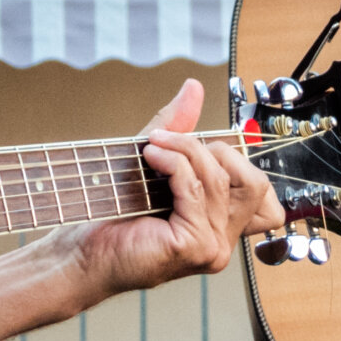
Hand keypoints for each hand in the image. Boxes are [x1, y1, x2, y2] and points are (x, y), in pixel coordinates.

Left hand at [68, 80, 284, 295]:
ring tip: (153, 146)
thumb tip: (193, 88)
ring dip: (185, 150)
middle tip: (174, 146)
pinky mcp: (194, 246)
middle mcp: (223, 240)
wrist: (80, 253)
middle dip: (214, 151)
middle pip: (253, 182)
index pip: (260, 190)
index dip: (235, 159)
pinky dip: (174, 163)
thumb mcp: (153, 161)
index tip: (193, 149)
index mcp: (221, 225)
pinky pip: (196, 188)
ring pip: (219, 179)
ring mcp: (212, 247)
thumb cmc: (111, 215)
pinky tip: (151, 157)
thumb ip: (179, 127)